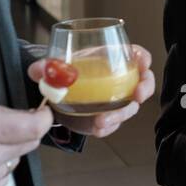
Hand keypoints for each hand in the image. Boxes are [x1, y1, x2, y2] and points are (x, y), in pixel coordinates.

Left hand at [27, 45, 155, 137]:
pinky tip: (97, 129)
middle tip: (137, 95)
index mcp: (111, 60)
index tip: (143, 62)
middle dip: (145, 88)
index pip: (136, 55)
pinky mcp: (109, 118)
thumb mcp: (54, 68)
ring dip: (119, 115)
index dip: (143, 58)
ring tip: (102, 121)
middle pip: (144, 82)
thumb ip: (45, 66)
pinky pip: (114, 124)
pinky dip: (108, 128)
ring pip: (130, 107)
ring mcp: (117, 101)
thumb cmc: (66, 75)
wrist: (58, 98)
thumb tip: (40, 69)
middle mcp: (119, 80)